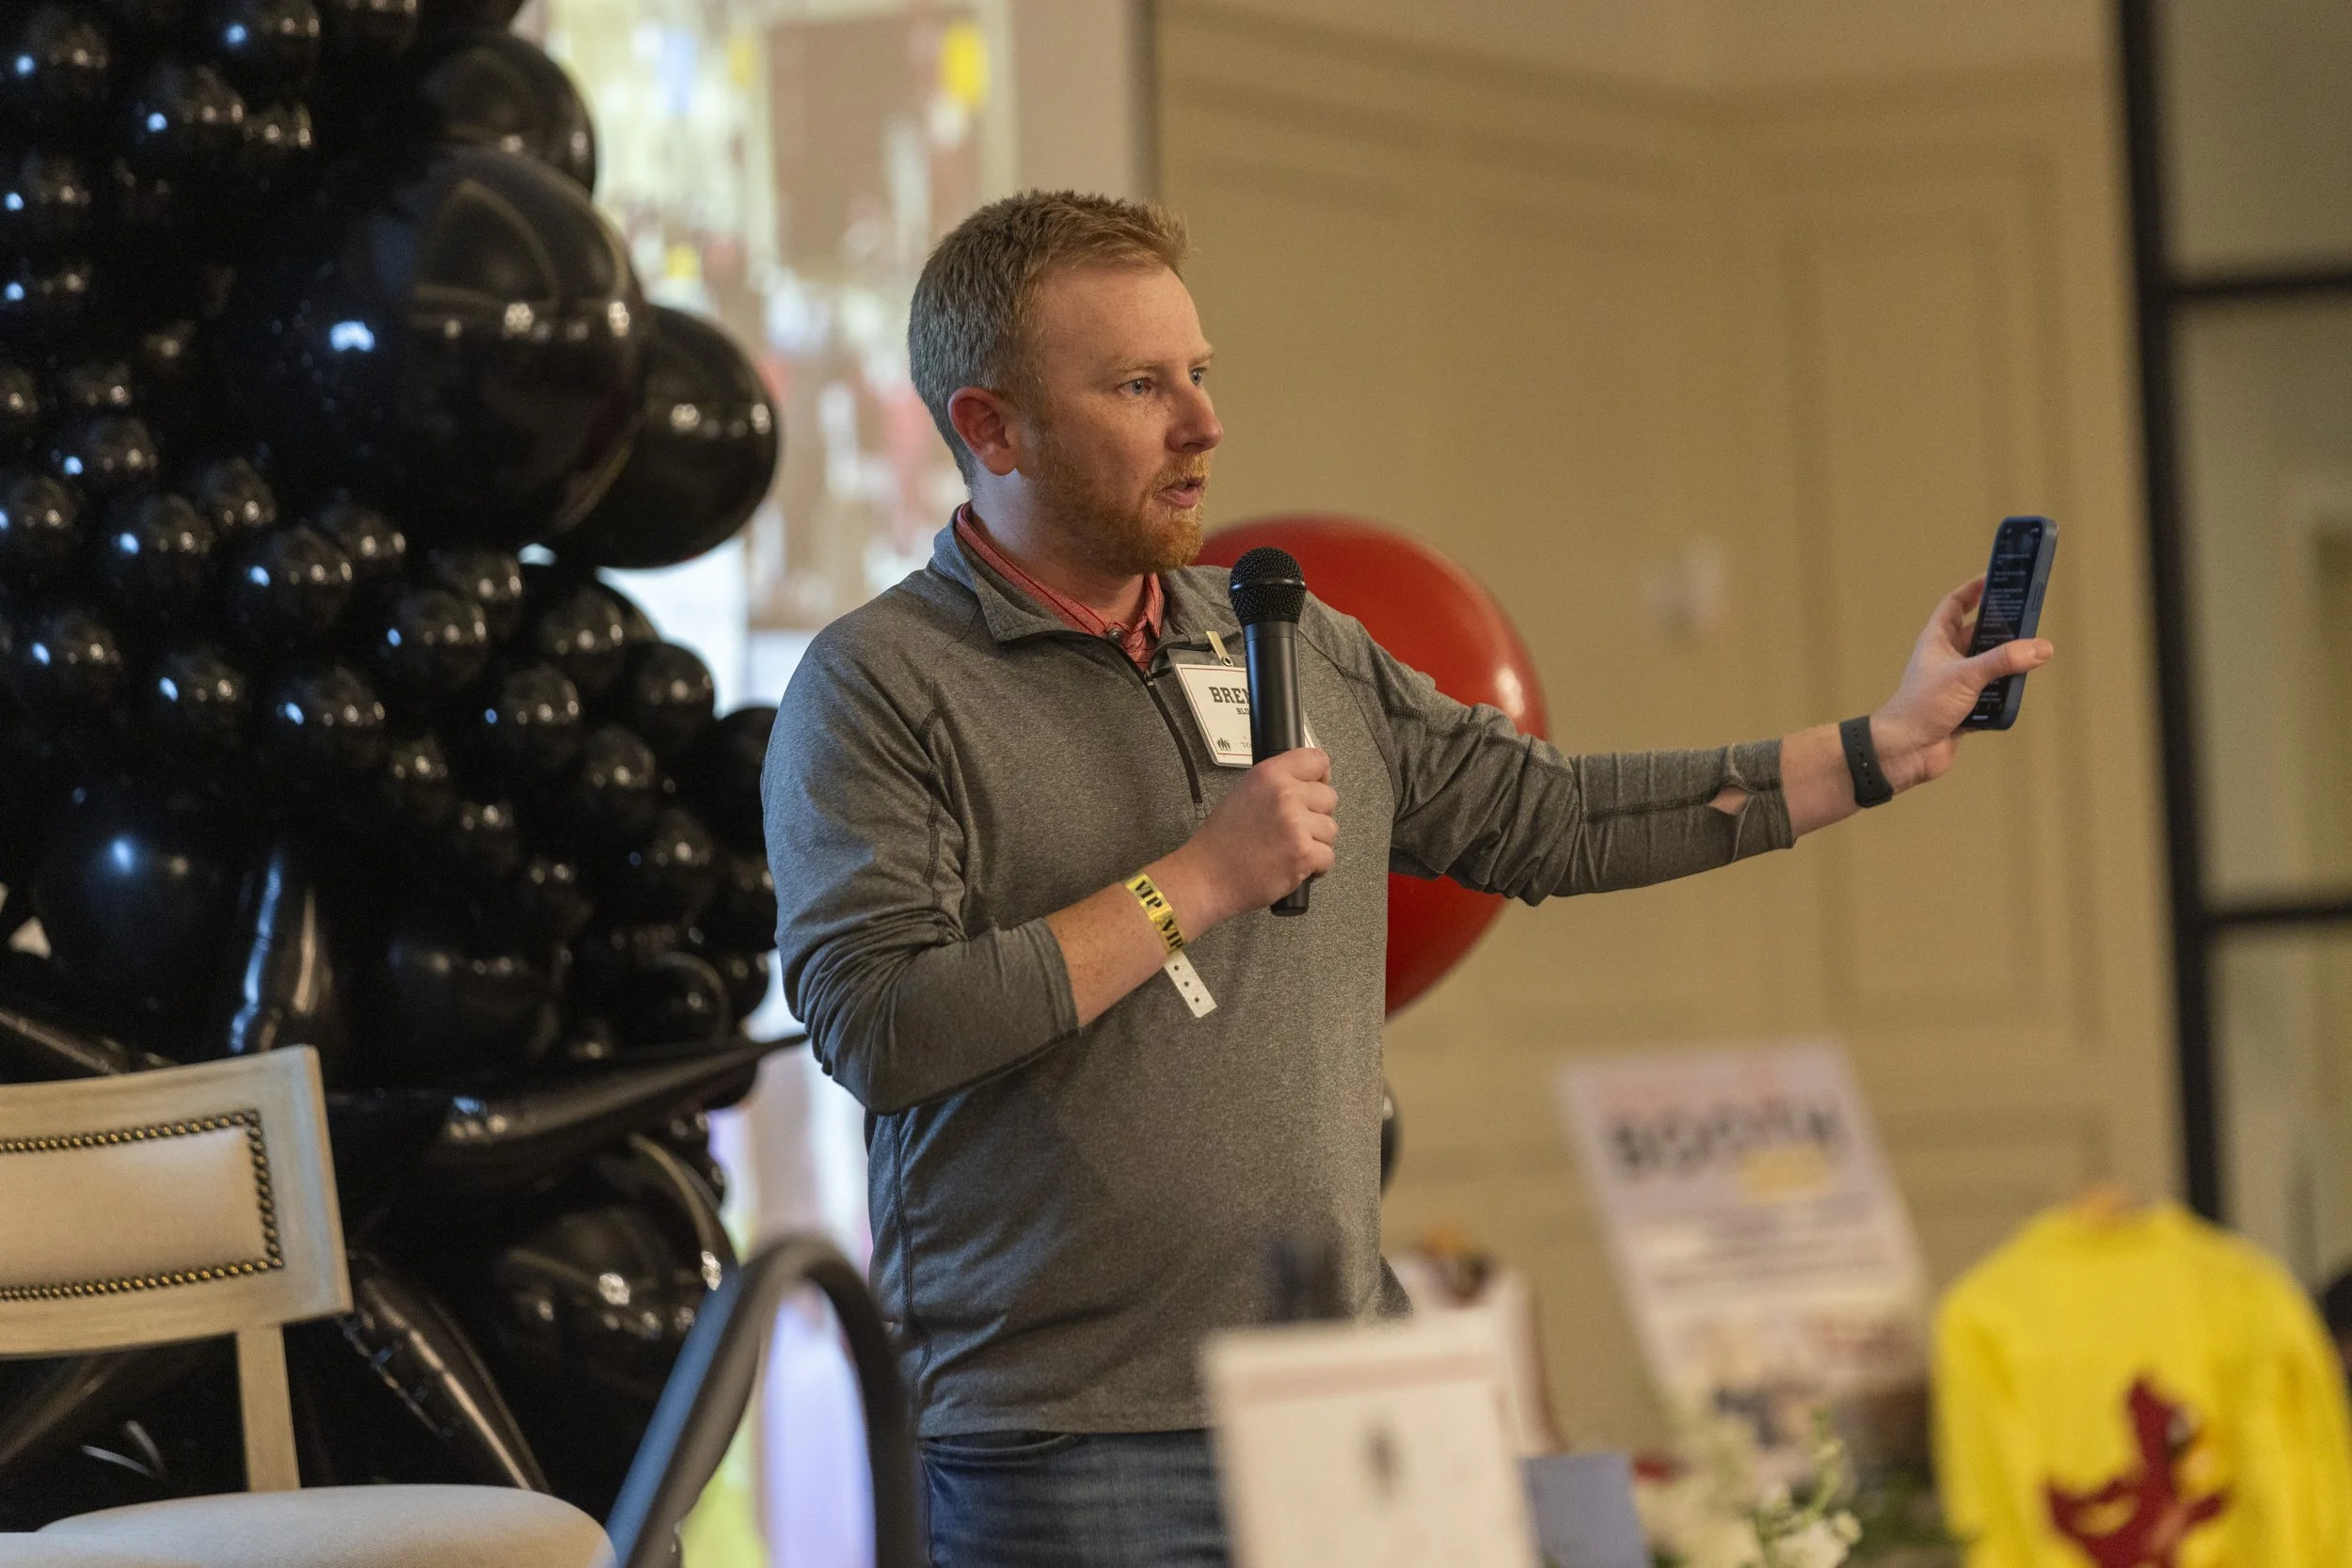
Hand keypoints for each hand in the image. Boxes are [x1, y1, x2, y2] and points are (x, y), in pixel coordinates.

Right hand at [1165, 749, 1336, 924]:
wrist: (1207, 876)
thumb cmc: (1221, 842)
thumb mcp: (1244, 793)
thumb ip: (1276, 784)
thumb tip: (1306, 784)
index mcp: (1269, 775)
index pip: (1316, 760)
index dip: (1320, 777)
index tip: (1316, 787)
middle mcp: (1285, 795)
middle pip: (1329, 797)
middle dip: (1316, 815)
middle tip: (1293, 829)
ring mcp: (1296, 824)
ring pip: (1331, 829)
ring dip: (1315, 842)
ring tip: (1288, 849)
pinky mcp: (1303, 853)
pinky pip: (1328, 857)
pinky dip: (1315, 866)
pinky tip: (1294, 865)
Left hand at [1872, 576, 2053, 788]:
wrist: (1903, 752)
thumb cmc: (1920, 707)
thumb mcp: (1965, 676)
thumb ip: (2003, 660)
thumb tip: (2040, 647)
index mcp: (1936, 641)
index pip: (1954, 605)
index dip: (1973, 590)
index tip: (1996, 578)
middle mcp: (1946, 659)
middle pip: (1978, 634)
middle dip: (2003, 627)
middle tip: (2030, 618)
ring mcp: (1955, 683)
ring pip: (1988, 665)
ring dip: (2008, 662)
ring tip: (2034, 655)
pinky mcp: (1964, 708)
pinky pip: (1991, 695)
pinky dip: (2005, 693)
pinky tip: (2019, 691)